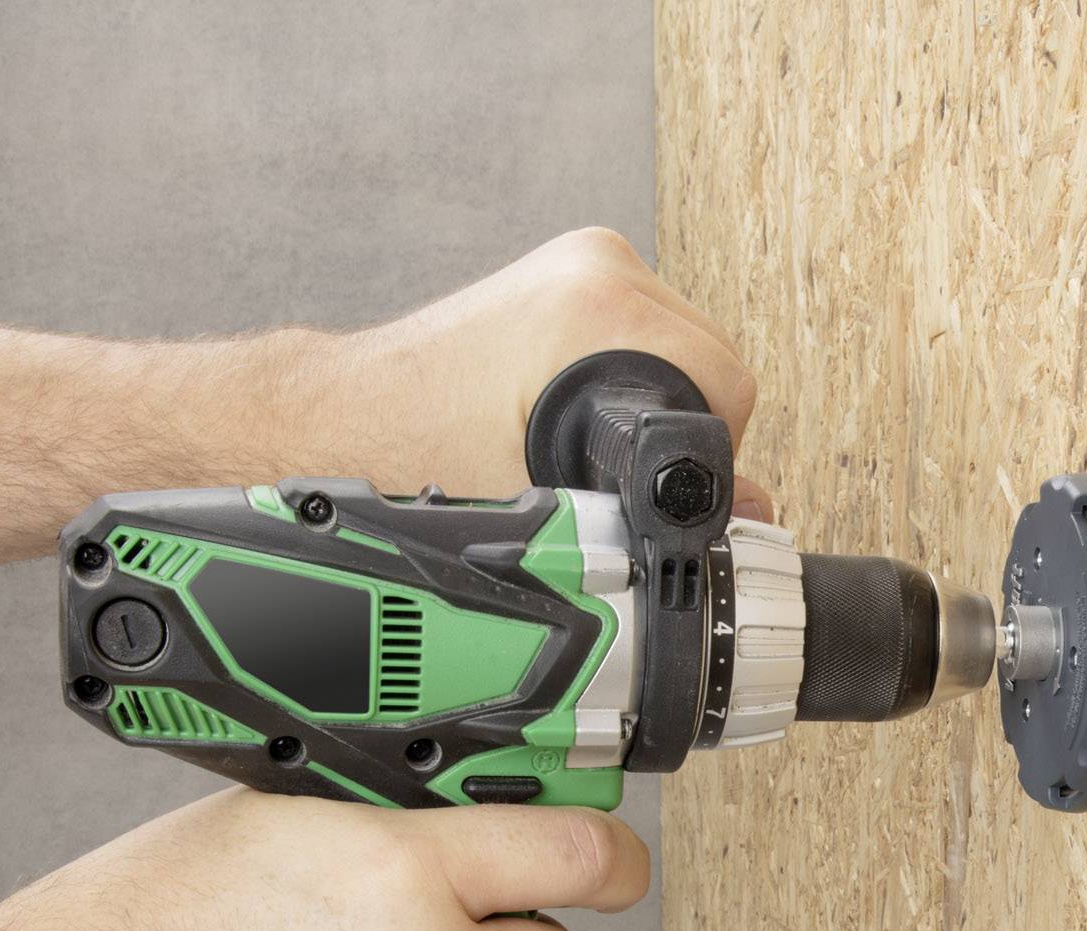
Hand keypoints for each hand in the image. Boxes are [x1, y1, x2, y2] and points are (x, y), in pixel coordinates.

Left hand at [329, 227, 773, 520]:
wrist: (340, 419)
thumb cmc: (412, 451)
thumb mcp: (551, 503)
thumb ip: (656, 508)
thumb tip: (746, 512)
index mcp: (598, 306)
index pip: (725, 386)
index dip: (710, 456)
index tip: (670, 492)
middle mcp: (596, 266)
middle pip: (706, 364)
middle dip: (678, 431)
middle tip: (616, 477)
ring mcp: (583, 263)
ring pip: (678, 351)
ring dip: (651, 406)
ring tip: (587, 444)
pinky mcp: (567, 275)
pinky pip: (640, 336)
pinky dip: (625, 382)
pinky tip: (576, 414)